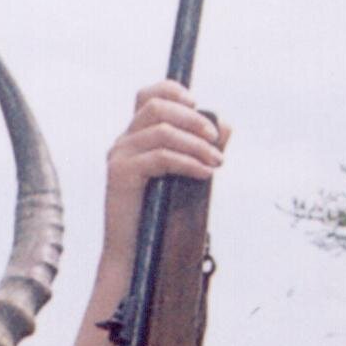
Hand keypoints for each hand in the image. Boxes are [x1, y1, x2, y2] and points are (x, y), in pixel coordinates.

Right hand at [99, 82, 226, 278]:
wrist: (134, 255)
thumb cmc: (160, 218)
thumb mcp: (185, 176)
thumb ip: (202, 149)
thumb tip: (226, 124)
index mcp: (136, 137)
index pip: (148, 95)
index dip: (173, 90)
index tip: (198, 106)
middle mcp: (124, 141)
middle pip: (156, 106)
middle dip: (192, 119)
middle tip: (216, 140)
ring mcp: (119, 156)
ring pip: (161, 130)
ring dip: (196, 144)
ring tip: (217, 163)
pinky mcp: (121, 174)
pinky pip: (159, 156)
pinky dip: (187, 161)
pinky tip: (205, 173)